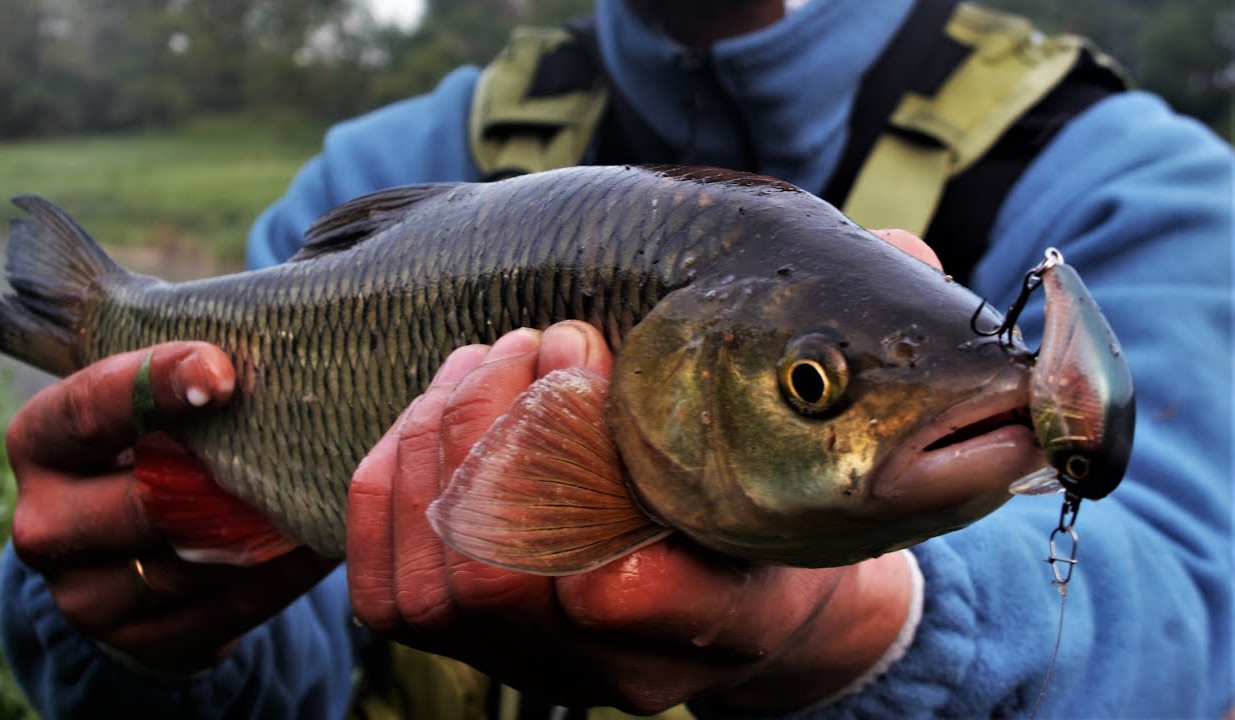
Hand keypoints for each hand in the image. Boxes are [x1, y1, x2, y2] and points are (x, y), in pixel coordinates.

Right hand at [7, 342, 335, 671]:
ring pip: (189, 564)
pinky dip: (280, 576)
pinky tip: (323, 541)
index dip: (154, 386)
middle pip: (142, 503)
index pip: (88, 410)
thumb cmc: (158, 446)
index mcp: (41, 444)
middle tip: (300, 445)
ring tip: (328, 492)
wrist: (136, 550)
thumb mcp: (151, 406)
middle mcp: (45, 523)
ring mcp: (85, 595)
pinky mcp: (140, 643)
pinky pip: (226, 611)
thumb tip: (272, 344)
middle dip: (223, 477)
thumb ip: (183, 377)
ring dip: (264, 530)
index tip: (224, 372)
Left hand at [346, 322, 912, 713]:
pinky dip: (393, 482)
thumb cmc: (788, 499)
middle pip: (502, 578)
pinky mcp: (472, 644)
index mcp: (725, 621)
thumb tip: (904, 251)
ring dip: (446, 439)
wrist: (746, 592)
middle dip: (499, 427)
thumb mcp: (841, 439)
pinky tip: (438, 405)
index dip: (582, 469)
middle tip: (544, 334)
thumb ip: (868, 350)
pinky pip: (388, 590)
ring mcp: (534, 663)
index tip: (593, 350)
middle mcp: (615, 668)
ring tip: (494, 353)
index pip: (631, 597)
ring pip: (436, 581)